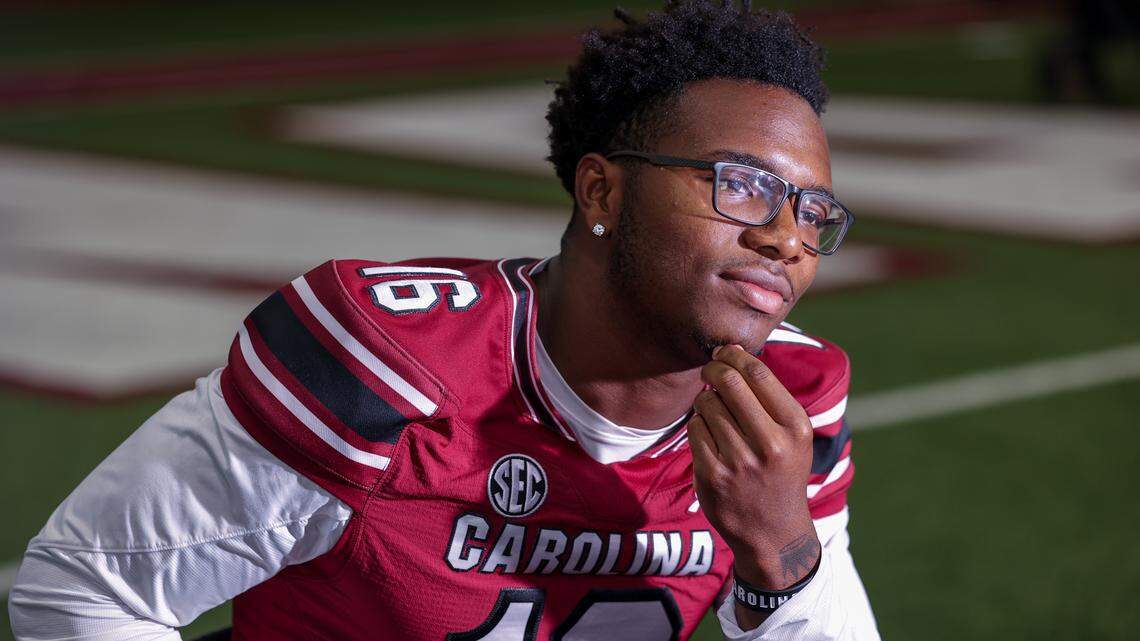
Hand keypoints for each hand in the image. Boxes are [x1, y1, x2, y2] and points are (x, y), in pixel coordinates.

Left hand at [689, 344, 819, 590]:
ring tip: (716, 412)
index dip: (734, 356)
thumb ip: (768, 397)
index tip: (723, 352)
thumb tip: (732, 353)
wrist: (774, 532)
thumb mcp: (794, 436)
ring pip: (707, 405)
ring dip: (706, 401)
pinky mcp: (713, 476)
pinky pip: (694, 430)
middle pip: (729, 383)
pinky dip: (698, 425)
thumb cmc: (781, 472)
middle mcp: (771, 444)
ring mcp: (740, 461)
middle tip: (709, 370)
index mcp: (796, 427)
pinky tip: (710, 436)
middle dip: (714, 370)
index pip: (758, 373)